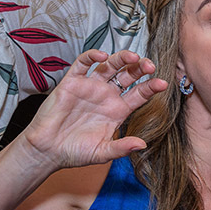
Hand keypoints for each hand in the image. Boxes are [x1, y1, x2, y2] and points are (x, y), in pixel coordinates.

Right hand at [21, 49, 167, 169]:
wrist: (47, 150)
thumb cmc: (74, 152)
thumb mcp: (102, 153)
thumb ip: (121, 147)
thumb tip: (142, 144)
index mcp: (118, 110)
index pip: (139, 94)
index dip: (151, 87)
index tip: (163, 84)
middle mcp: (106, 96)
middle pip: (128, 75)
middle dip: (140, 68)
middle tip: (150, 65)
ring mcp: (90, 87)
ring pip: (110, 66)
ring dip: (122, 58)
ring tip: (132, 57)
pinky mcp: (72, 82)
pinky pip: (83, 64)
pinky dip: (92, 56)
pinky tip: (102, 56)